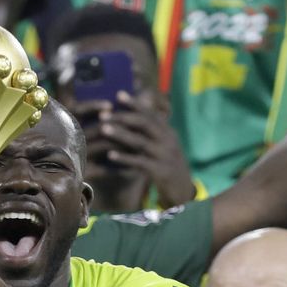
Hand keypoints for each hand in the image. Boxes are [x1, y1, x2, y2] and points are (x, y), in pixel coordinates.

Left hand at [81, 92, 195, 206]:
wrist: (183, 192)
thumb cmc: (168, 167)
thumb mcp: (164, 148)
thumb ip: (151, 134)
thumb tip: (130, 119)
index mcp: (169, 133)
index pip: (151, 114)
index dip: (135, 104)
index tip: (118, 94)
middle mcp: (169, 141)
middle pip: (144, 124)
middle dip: (123, 117)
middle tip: (103, 114)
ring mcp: (165, 156)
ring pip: (140, 141)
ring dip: (120, 134)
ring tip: (103, 128)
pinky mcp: (160, 172)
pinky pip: (140, 162)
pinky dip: (125, 158)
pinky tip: (110, 155)